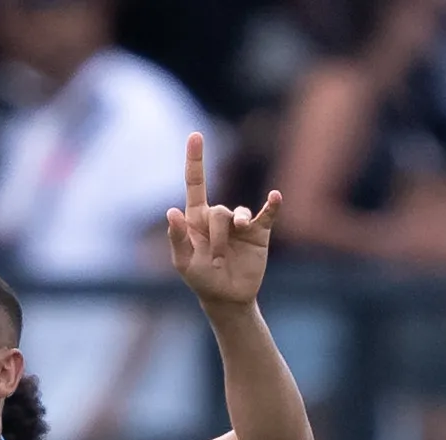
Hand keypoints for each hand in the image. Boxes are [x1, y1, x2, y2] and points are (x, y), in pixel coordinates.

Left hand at [166, 132, 279, 312]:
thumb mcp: (183, 262)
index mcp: (196, 218)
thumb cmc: (201, 278)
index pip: (196, 183)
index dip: (195, 160)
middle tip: (214, 260)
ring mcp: (240, 223)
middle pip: (218, 211)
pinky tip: (274, 197)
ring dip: (232, 233)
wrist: (227, 298)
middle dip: (215, 236)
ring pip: (238, 214)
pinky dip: (271, 205)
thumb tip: (171, 211)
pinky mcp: (258, 232)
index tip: (196, 135)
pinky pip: (266, 214)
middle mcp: (219, 216)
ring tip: (226, 256)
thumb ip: (177, 237)